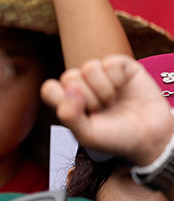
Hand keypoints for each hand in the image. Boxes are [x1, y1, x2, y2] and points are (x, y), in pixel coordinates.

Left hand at [42, 55, 173, 165]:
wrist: (150, 136)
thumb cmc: (115, 137)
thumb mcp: (86, 135)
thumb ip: (69, 115)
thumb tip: (69, 87)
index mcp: (68, 102)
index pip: (50, 88)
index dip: (62, 99)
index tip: (81, 113)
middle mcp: (82, 86)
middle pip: (69, 77)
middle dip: (88, 98)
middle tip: (101, 110)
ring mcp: (101, 75)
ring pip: (89, 67)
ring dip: (103, 89)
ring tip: (112, 101)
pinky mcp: (121, 66)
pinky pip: (110, 62)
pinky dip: (117, 79)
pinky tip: (123, 89)